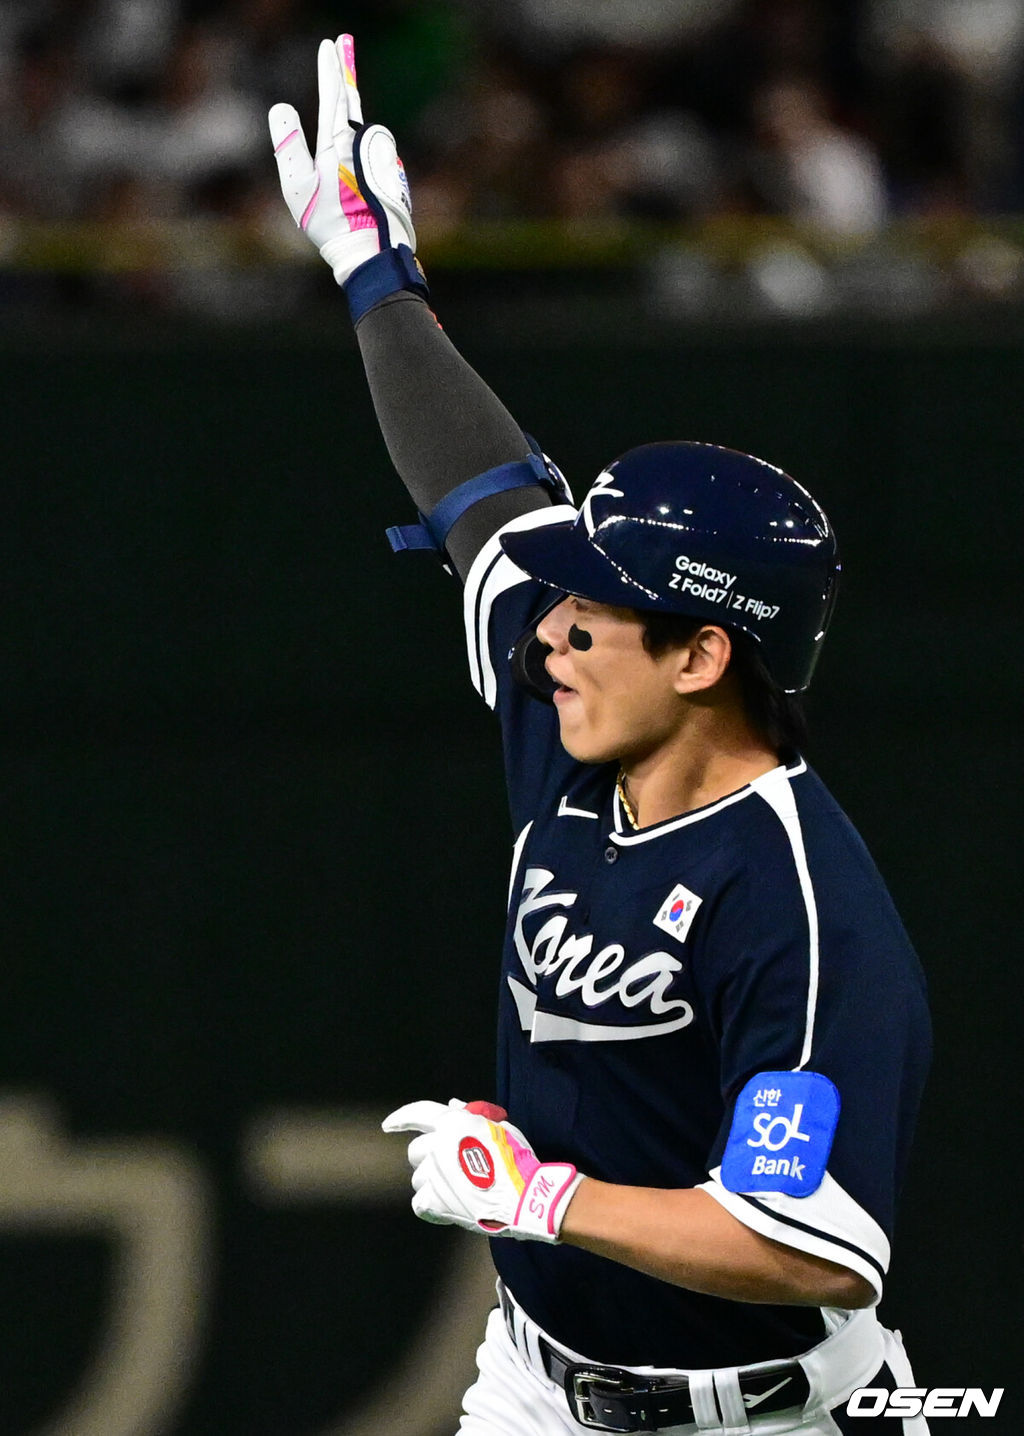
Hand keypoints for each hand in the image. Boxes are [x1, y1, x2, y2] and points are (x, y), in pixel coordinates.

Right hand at [268, 34, 418, 289]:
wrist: (369, 250)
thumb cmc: (329, 221)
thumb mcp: (297, 186)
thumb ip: (288, 144)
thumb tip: (280, 107)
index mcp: (338, 143)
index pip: (334, 97)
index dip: (331, 70)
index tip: (329, 46)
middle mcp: (362, 144)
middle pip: (352, 101)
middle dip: (345, 70)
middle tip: (344, 43)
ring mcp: (378, 157)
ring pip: (361, 129)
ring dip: (351, 116)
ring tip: (345, 108)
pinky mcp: (388, 173)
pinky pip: (369, 154)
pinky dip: (360, 151)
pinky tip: (355, 166)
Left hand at [382, 1098, 582, 1242]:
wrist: (524, 1197)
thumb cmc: (515, 1160)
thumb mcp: (498, 1128)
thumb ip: (470, 1116)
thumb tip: (452, 1105)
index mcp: (453, 1123)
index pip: (418, 1113)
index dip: (401, 1118)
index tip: (388, 1125)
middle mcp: (438, 1146)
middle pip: (415, 1151)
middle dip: (428, 1157)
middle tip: (450, 1167)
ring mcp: (434, 1174)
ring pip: (419, 1178)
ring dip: (433, 1183)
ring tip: (459, 1188)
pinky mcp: (434, 1201)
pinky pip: (420, 1203)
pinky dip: (432, 1206)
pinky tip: (450, 1205)